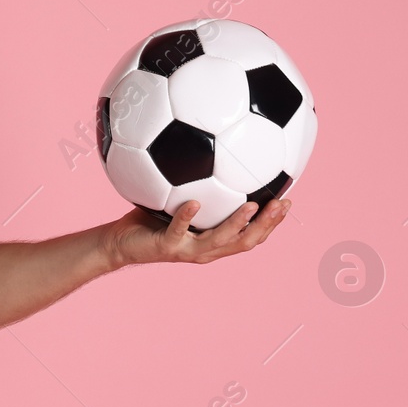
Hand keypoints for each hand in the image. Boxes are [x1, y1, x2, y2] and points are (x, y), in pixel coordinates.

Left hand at [104, 196, 290, 269]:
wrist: (119, 243)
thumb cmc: (150, 221)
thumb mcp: (178, 202)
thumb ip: (198, 189)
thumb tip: (213, 157)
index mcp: (213, 242)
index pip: (250, 236)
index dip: (271, 224)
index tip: (288, 202)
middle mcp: (205, 250)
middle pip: (244, 242)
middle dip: (266, 225)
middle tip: (282, 204)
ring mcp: (186, 250)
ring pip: (219, 240)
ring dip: (236, 223)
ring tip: (251, 206)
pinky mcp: (165, 246)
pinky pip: (178, 230)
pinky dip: (187, 216)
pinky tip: (195, 202)